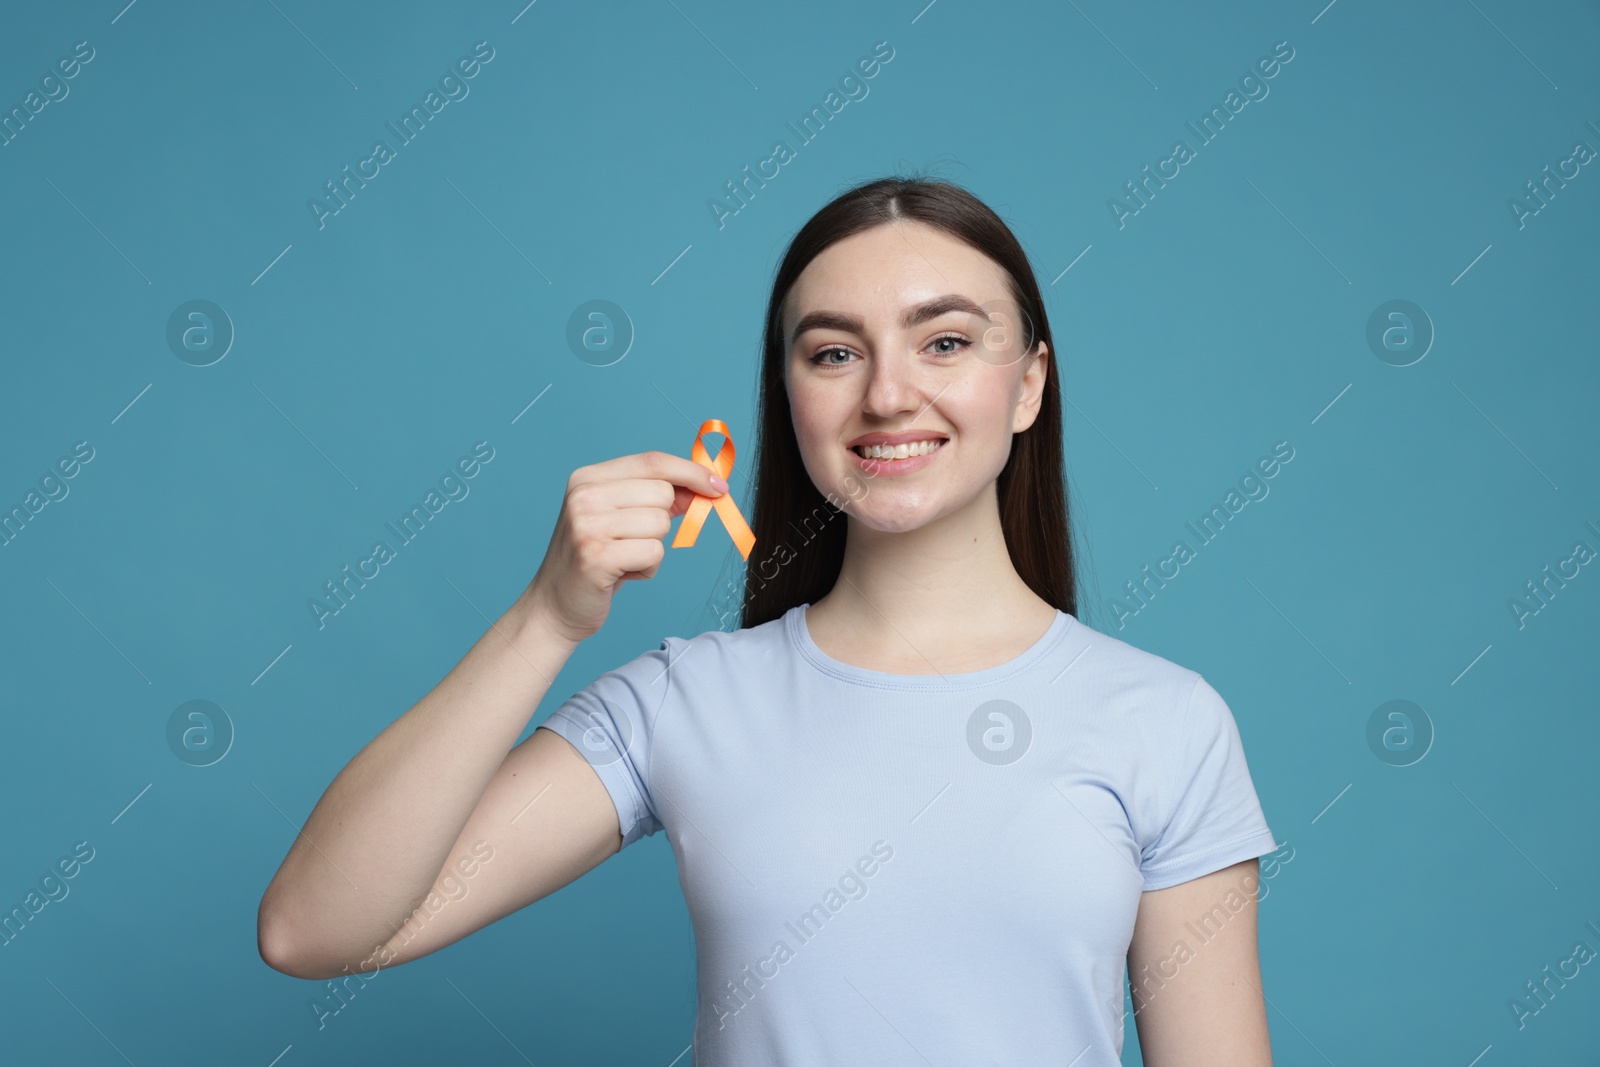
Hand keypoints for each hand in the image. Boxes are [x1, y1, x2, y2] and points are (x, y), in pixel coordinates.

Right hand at [524, 450, 728, 643]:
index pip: (653, 461)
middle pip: (663, 492)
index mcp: (588, 478)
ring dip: (653, 549)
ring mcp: (587, 524)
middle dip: (662, 522)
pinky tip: (622, 574)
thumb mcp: (622, 520)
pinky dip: (648, 569)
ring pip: (661, 524)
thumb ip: (658, 498)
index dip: (691, 472)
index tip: (719, 486)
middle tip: (633, 542)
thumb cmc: (596, 562)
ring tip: (624, 559)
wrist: (554, 606)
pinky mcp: (595, 556)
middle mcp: (584, 495)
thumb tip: (705, 485)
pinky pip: (654, 553)